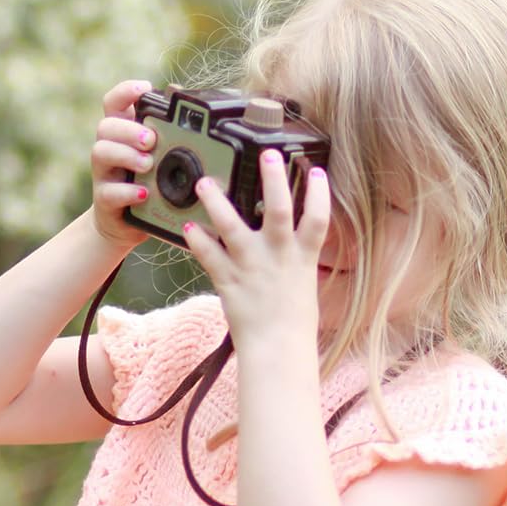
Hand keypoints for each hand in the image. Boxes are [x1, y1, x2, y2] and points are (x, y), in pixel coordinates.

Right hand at [90, 78, 157, 251]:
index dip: (125, 91)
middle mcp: (108, 148)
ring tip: (148, 164)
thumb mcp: (161, 155)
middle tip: (151, 139)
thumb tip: (184, 98)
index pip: (114, 102)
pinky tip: (143, 192)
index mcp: (123, 133)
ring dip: (126, 155)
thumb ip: (169, 131)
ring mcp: (103, 173)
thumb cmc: (148, 182)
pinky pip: (109, 191)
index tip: (144, 89)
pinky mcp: (104, 199)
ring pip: (100, 152)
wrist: (126, 223)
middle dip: (128, 129)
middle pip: (106, 125)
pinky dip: (127, 191)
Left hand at [183, 150, 329, 351]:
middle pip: (280, 211)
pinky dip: (197, 241)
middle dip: (274, 181)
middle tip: (267, 154)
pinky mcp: (228, 281)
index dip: (319, 193)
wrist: (277, 351)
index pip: (318, 219)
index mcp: (303, 259)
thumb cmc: (293, 323)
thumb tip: (291, 242)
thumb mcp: (303, 285)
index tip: (315, 170)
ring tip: (204, 182)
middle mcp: (279, 257)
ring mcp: (252, 267)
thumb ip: (295, 260)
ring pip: (233, 227)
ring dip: (217, 203)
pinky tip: (187, 226)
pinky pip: (209, 256)